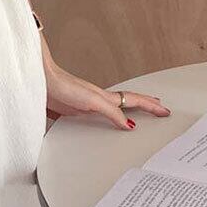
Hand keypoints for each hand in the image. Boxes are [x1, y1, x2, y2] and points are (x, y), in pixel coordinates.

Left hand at [45, 63, 171, 130]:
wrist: (41, 81)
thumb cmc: (62, 86)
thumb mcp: (92, 101)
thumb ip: (110, 112)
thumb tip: (128, 124)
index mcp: (105, 97)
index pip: (133, 101)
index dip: (150, 106)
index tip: (165, 111)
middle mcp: (99, 99)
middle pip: (127, 101)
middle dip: (145, 105)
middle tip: (159, 108)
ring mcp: (87, 104)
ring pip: (114, 107)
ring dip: (128, 110)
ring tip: (138, 115)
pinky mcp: (74, 109)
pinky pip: (99, 114)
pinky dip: (109, 117)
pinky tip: (105, 122)